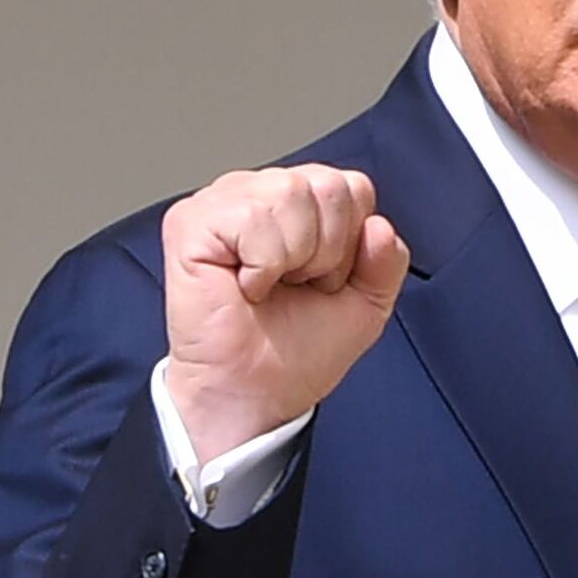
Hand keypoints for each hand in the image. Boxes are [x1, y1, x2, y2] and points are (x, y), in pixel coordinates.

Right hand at [160, 164, 408, 461]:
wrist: (255, 392)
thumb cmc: (296, 351)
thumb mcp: (366, 305)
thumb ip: (387, 262)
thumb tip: (379, 226)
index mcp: (298, 203)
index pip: (353, 186)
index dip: (351, 243)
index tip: (323, 282)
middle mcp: (259, 192)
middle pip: (329, 185)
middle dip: (327, 252)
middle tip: (294, 286)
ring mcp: (222, 201)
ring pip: (292, 193)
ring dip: (294, 258)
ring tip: (269, 286)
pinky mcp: (191, 220)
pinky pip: (253, 217)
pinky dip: (262, 265)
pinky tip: (244, 286)